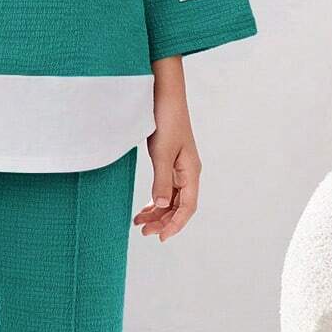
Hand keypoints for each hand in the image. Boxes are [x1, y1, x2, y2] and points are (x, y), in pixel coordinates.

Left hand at [134, 59, 201, 241]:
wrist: (164, 94)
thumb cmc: (166, 120)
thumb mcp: (162, 152)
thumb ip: (161, 180)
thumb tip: (161, 205)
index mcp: (191, 171)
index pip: (187, 207)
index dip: (175, 224)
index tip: (160, 237)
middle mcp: (188, 172)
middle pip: (179, 206)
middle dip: (163, 221)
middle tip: (143, 232)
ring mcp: (178, 167)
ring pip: (171, 199)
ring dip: (157, 212)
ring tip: (139, 223)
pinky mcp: (169, 161)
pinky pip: (164, 188)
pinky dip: (155, 200)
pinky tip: (143, 208)